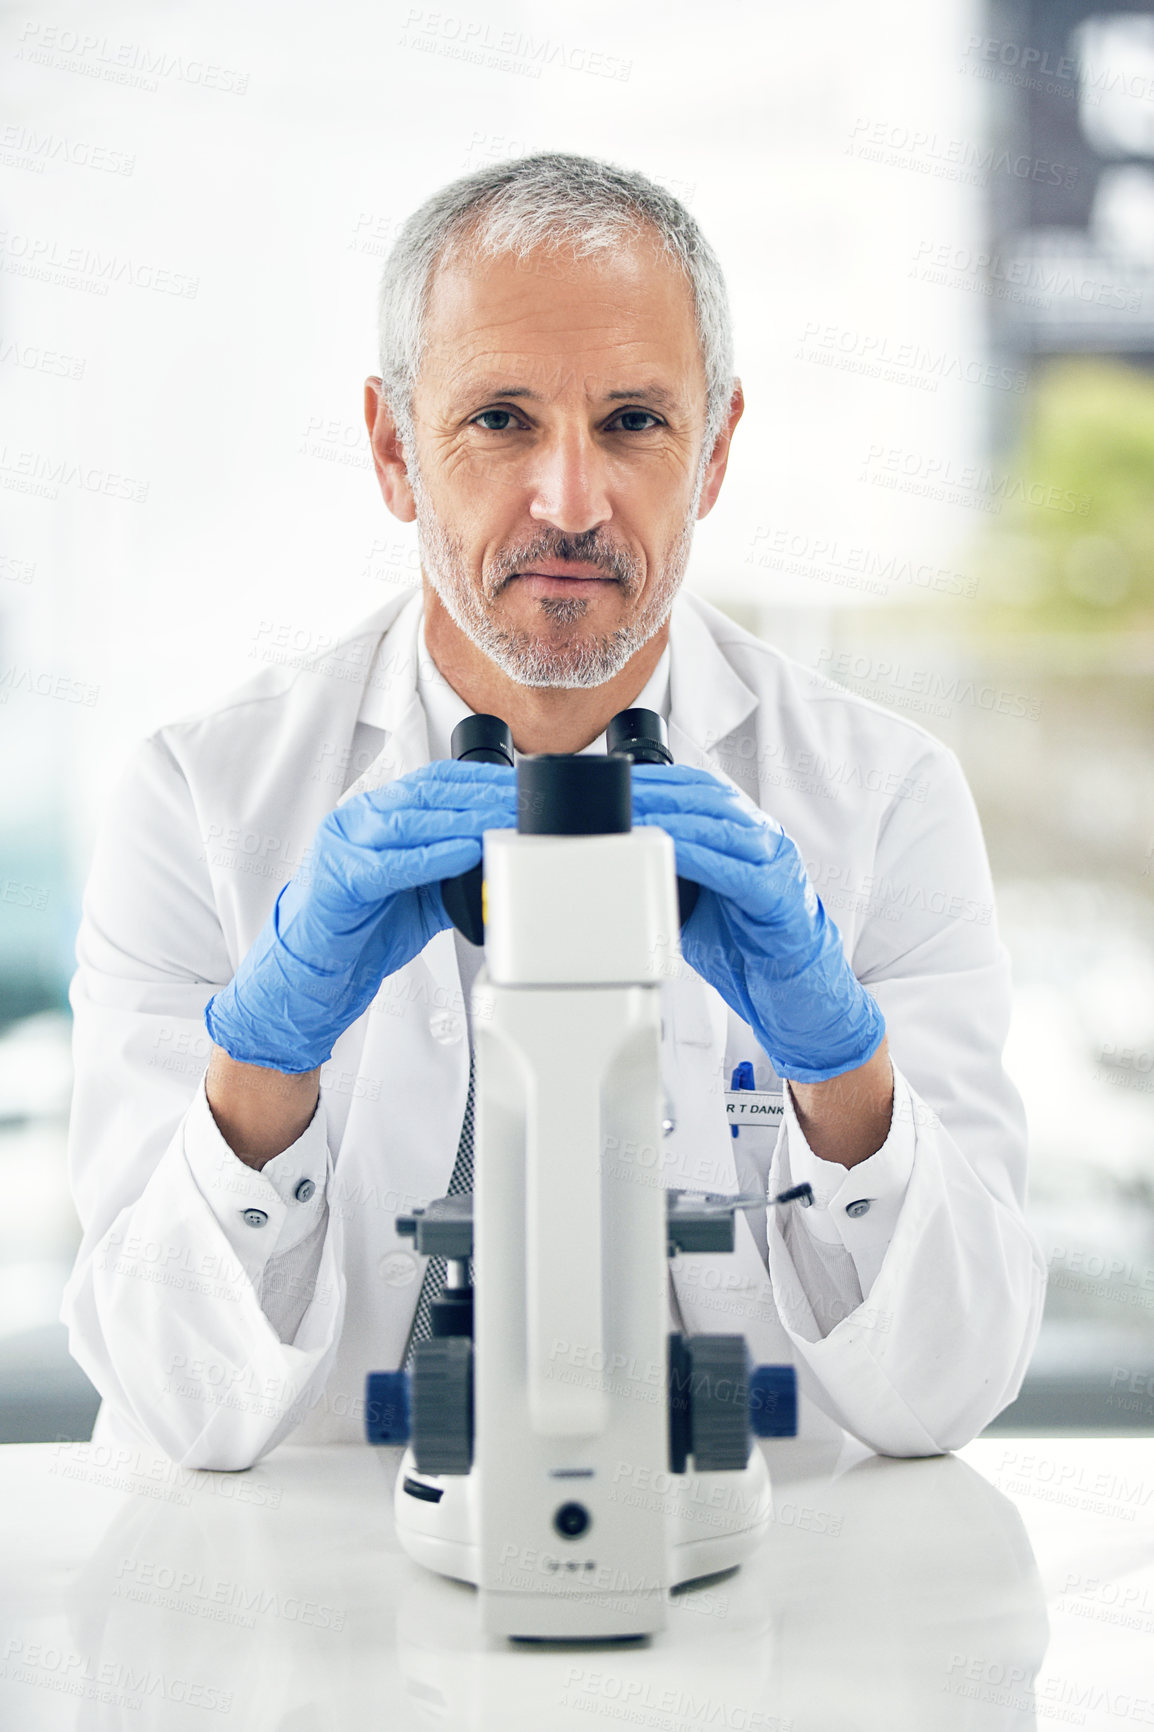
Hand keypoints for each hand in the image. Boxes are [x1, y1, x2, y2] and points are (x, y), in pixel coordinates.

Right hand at [205, 760, 516, 1072]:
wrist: (313, 971)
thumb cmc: (360, 929)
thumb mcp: (419, 895)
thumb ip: (452, 873)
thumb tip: (498, 862)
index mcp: (374, 816)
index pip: (432, 782)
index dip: (478, 780)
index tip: (517, 786)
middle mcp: (357, 822)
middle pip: (426, 795)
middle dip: (480, 797)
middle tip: (521, 803)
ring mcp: (344, 847)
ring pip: (411, 823)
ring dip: (464, 821)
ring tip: (502, 822)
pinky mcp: (341, 880)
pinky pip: (394, 864)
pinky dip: (434, 858)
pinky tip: (466, 853)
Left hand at [630, 764, 883, 1082]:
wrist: (793, 990)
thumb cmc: (746, 945)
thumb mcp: (702, 896)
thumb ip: (674, 871)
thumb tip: (625, 856)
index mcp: (750, 833)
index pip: (704, 788)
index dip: (661, 779)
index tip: (622, 778)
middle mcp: (767, 840)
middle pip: (711, 800)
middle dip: (660, 794)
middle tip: (620, 796)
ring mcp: (777, 865)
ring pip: (722, 828)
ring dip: (671, 821)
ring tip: (634, 820)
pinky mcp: (778, 898)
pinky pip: (733, 871)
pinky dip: (697, 857)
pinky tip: (667, 851)